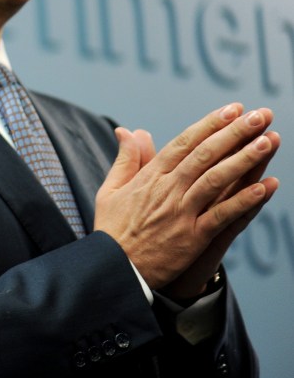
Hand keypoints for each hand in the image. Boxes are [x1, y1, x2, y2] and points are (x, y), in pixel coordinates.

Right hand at [93, 104, 280, 290]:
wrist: (114, 268)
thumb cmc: (112, 229)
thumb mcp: (111, 189)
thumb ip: (126, 159)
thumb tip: (129, 131)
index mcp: (150, 177)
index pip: (184, 143)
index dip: (210, 124)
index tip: (232, 109)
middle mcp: (168, 190)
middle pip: (205, 155)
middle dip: (234, 133)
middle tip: (259, 115)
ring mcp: (181, 213)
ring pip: (216, 179)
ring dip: (244, 159)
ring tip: (268, 141)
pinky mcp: (192, 237)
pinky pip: (222, 215)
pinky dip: (244, 200)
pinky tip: (265, 187)